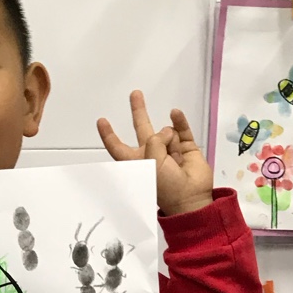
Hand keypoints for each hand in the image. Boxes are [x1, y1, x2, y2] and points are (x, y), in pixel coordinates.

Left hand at [97, 90, 213, 216]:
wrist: (191, 197)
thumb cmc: (168, 189)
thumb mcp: (152, 164)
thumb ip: (154, 142)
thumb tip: (167, 129)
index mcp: (137, 162)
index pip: (118, 146)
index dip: (109, 134)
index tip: (102, 121)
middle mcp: (151, 154)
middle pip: (142, 128)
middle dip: (139, 110)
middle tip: (135, 94)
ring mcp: (169, 149)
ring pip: (166, 132)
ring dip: (170, 142)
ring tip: (176, 161)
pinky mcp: (186, 147)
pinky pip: (181, 128)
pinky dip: (179, 121)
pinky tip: (175, 113)